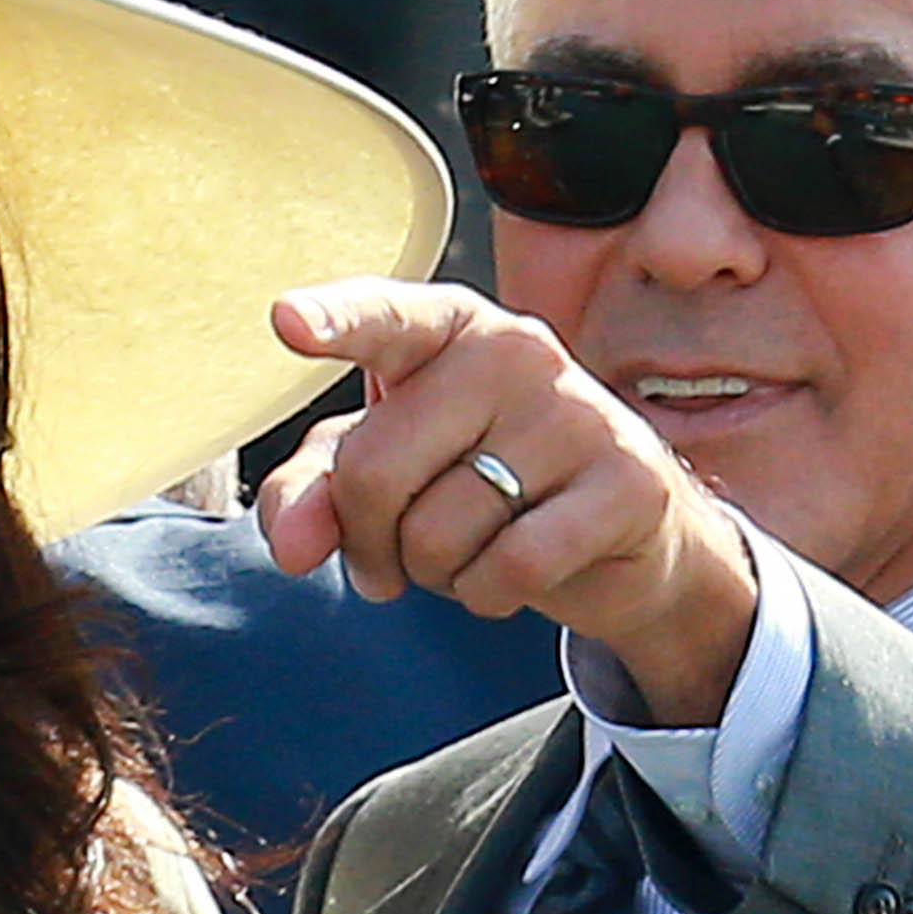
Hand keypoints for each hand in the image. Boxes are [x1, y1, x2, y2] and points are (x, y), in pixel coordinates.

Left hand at [259, 280, 758, 726]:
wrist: (627, 539)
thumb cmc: (489, 490)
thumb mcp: (388, 478)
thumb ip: (316, 493)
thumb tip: (292, 547)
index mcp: (450, 330)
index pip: (386, 318)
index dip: (335, 321)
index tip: (285, 319)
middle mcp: (516, 352)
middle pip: (374, 471)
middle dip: (370, 540)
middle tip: (401, 551)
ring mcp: (577, 413)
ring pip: (437, 534)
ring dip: (435, 574)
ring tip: (474, 549)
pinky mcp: (626, 483)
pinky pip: (508, 568)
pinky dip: (489, 595)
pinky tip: (512, 577)